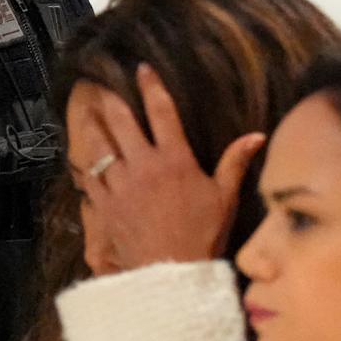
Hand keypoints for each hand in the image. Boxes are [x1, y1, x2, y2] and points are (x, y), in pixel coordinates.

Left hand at [73, 64, 263, 271]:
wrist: (170, 271)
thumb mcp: (225, 197)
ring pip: (100, 146)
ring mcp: (120, 184)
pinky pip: (90, 177)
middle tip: (104, 86)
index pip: (162, 112)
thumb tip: (257, 136)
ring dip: (93, 126)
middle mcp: (143, 165)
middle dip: (113, 100)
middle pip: (123, 122)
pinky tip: (83, 157)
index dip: (152, 87)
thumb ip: (235, 162)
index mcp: (174, 159)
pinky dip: (86, 164)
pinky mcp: (105, 204)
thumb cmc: (203, 234)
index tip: (143, 69)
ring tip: (88, 113)